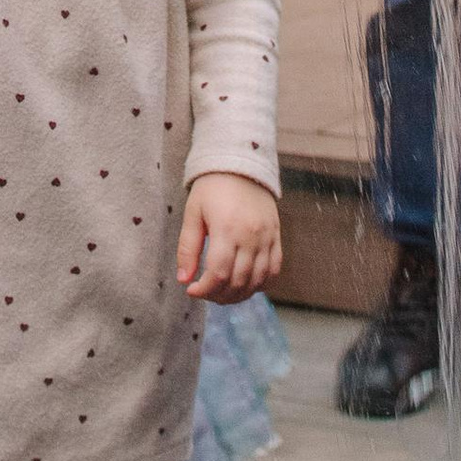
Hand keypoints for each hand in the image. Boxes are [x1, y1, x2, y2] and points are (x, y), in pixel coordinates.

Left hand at [176, 172, 282, 302]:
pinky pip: (274, 270)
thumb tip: (183, 279)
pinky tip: (244, 285)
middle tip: (205, 293)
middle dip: (218, 295)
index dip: (204, 290)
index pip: (219, 273)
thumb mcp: (193, 213)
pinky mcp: (276, 236)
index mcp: (227, 228)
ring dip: (239, 295)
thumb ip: (188, 248)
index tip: (192, 290)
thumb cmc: (212, 187)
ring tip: (222, 293)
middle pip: (238, 281)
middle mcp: (251, 235)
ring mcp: (267, 237)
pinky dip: (260, 284)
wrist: (241, 164)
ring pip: (257, 280)